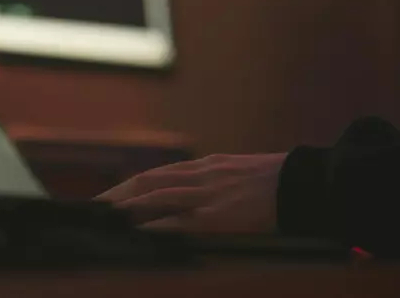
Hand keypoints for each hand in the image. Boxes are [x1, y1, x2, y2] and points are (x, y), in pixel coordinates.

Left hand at [97, 153, 286, 232]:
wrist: (307, 184)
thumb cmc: (279, 184)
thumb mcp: (242, 174)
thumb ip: (217, 182)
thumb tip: (195, 194)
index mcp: (209, 166)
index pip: (159, 174)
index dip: (131, 185)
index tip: (110, 196)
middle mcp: (203, 175)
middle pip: (149, 181)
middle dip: (117, 194)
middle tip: (92, 208)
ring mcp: (209, 194)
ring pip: (156, 196)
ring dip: (125, 208)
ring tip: (102, 219)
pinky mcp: (219, 216)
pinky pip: (179, 221)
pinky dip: (154, 226)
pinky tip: (137, 234)